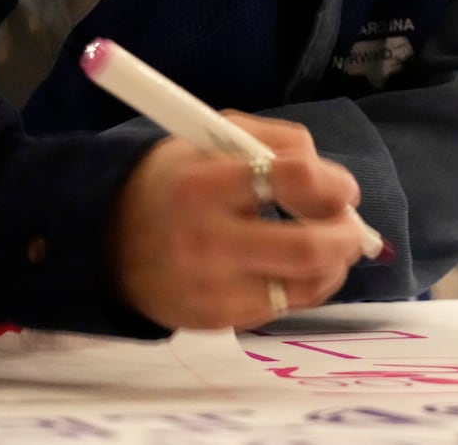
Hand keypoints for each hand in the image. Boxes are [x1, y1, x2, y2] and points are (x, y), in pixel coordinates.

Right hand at [105, 113, 366, 329]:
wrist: (105, 242)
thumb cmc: (173, 180)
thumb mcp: (211, 137)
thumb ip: (275, 142)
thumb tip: (333, 177)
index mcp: (206, 182)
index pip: (292, 178)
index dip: (333, 183)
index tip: (343, 188)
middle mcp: (209, 239)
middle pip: (309, 247)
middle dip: (347, 235)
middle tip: (351, 225)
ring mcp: (213, 287)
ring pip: (306, 285)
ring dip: (336, 264)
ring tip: (332, 246)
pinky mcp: (217, 320)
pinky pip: (285, 306)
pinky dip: (307, 285)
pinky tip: (300, 268)